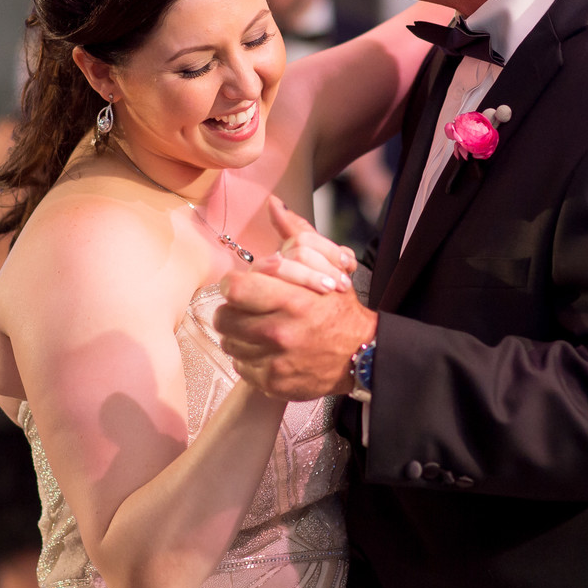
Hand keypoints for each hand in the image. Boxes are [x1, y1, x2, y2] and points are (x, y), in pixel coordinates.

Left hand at [215, 200, 375, 399]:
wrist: (363, 354)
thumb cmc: (339, 308)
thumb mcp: (325, 266)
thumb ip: (296, 234)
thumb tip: (274, 204)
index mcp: (291, 299)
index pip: (233, 289)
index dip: (234, 286)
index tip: (243, 287)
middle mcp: (280, 332)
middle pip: (224, 318)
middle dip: (233, 311)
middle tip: (249, 310)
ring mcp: (275, 361)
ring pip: (229, 343)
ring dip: (240, 335)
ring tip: (260, 331)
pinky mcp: (272, 383)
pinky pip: (241, 367)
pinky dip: (250, 359)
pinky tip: (269, 352)